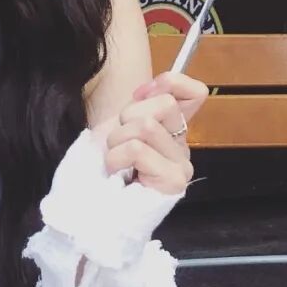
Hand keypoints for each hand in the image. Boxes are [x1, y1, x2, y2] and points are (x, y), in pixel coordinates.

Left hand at [102, 71, 208, 195]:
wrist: (91, 202)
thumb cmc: (103, 162)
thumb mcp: (119, 123)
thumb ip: (142, 103)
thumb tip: (154, 87)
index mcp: (173, 128)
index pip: (196, 92)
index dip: (168, 84)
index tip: (140, 96)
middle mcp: (183, 146)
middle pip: (165, 104)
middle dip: (128, 117)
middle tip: (119, 141)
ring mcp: (181, 165)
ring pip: (146, 125)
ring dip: (117, 139)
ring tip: (115, 159)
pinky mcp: (173, 182)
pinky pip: (138, 149)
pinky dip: (116, 156)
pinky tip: (116, 172)